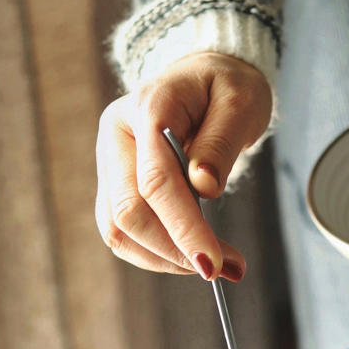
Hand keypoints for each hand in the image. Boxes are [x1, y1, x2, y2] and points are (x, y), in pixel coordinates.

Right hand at [95, 53, 272, 279]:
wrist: (203, 79)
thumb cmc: (225, 88)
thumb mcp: (240, 101)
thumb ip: (220, 142)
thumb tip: (204, 187)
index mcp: (146, 108)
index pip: (155, 180)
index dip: (184, 227)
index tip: (213, 263)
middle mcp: (116, 136)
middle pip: (128, 212)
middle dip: (175, 250)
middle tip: (224, 269)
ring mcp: (109, 162)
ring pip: (119, 230)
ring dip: (165, 259)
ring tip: (215, 265)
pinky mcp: (113, 185)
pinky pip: (124, 232)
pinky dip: (157, 254)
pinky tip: (191, 256)